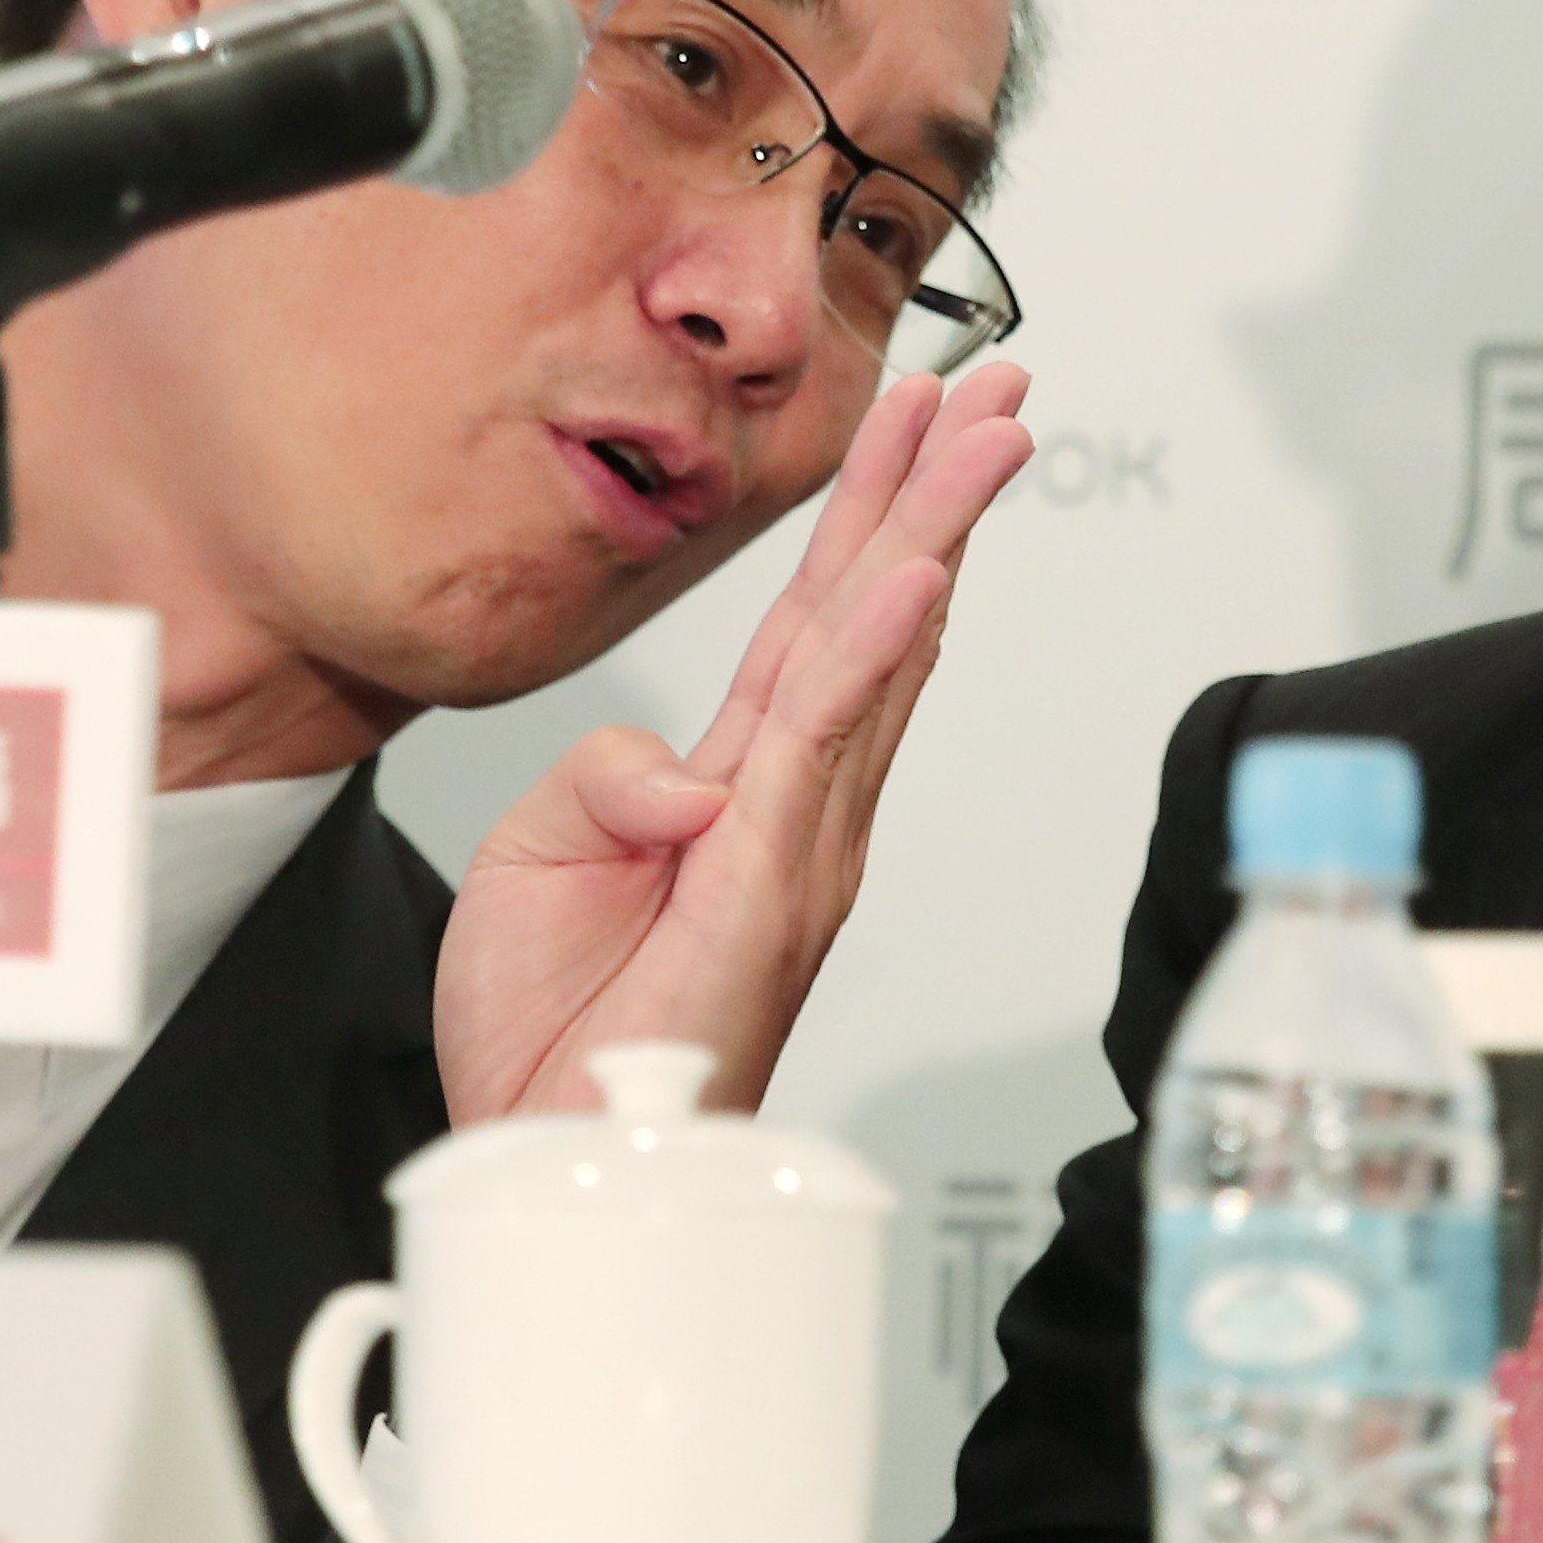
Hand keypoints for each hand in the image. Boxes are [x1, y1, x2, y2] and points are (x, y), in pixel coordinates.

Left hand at [432, 362, 1034, 1121]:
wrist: (541, 1147)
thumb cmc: (552, 1026)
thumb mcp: (541, 851)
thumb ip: (610, 774)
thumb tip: (685, 770)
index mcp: (741, 783)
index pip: (819, 618)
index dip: (870, 510)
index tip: (917, 416)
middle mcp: (798, 806)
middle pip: (876, 615)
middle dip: (938, 493)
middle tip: (1001, 395)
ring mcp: (802, 845)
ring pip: (875, 657)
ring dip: (932, 535)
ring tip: (981, 441)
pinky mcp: (773, 887)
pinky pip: (825, 747)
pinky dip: (874, 655)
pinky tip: (913, 578)